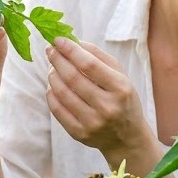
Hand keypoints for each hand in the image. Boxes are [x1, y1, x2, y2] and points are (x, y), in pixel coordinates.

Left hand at [45, 37, 150, 158]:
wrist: (127, 137)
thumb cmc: (122, 99)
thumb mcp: (120, 75)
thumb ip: (98, 56)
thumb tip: (73, 41)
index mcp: (120, 88)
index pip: (89, 65)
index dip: (70, 50)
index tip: (58, 40)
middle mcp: (107, 107)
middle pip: (72, 78)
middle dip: (57, 60)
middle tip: (50, 50)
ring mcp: (92, 122)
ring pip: (61, 93)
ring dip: (52, 75)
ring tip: (52, 67)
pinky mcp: (79, 134)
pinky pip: (57, 109)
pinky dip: (51, 93)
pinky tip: (53, 85)